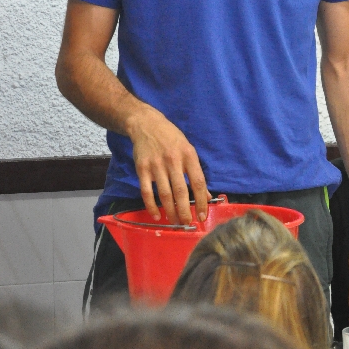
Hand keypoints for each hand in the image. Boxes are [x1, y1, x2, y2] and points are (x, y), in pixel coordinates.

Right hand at [128, 105, 208, 225]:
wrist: (147, 125)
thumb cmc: (172, 138)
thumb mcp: (188, 150)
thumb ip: (196, 173)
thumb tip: (206, 196)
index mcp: (189, 155)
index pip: (198, 182)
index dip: (201, 201)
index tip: (202, 216)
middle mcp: (173, 160)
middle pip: (181, 191)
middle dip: (185, 211)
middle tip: (187, 224)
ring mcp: (156, 165)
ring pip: (164, 194)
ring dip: (170, 211)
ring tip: (175, 222)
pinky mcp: (142, 168)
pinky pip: (146, 191)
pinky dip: (151, 206)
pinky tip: (157, 215)